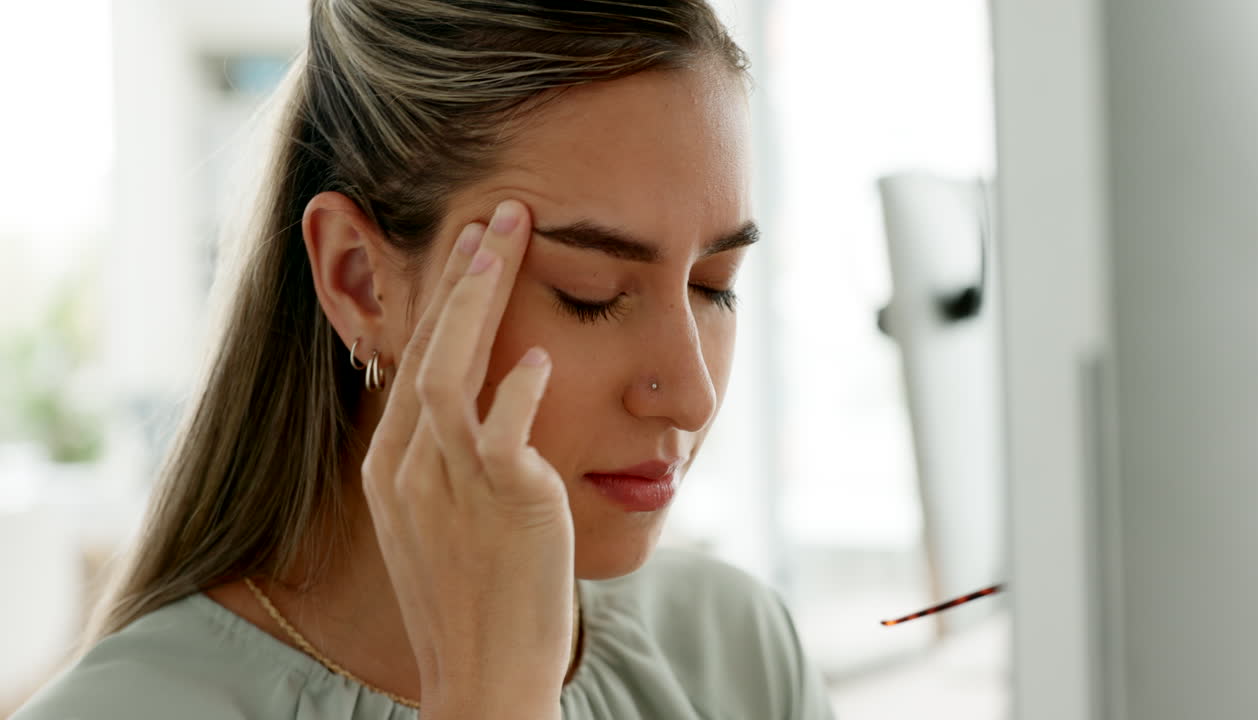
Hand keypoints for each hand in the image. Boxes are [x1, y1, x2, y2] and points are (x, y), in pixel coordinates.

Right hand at [361, 200, 571, 718]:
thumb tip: (488, 407)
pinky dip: (520, 388)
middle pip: (427, 348)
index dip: (440, 302)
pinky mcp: (504, 500)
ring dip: (481, 298)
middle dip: (461, 275)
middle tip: (495, 214)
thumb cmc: (474, 602)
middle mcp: (409, 468)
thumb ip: (451, 462)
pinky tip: (541, 355)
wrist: (484, 679)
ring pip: (453, 368)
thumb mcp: (442, 524)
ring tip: (512, 239)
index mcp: (390, 470)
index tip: (468, 252)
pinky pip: (505, 428)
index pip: (412, 364)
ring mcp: (450, 482)